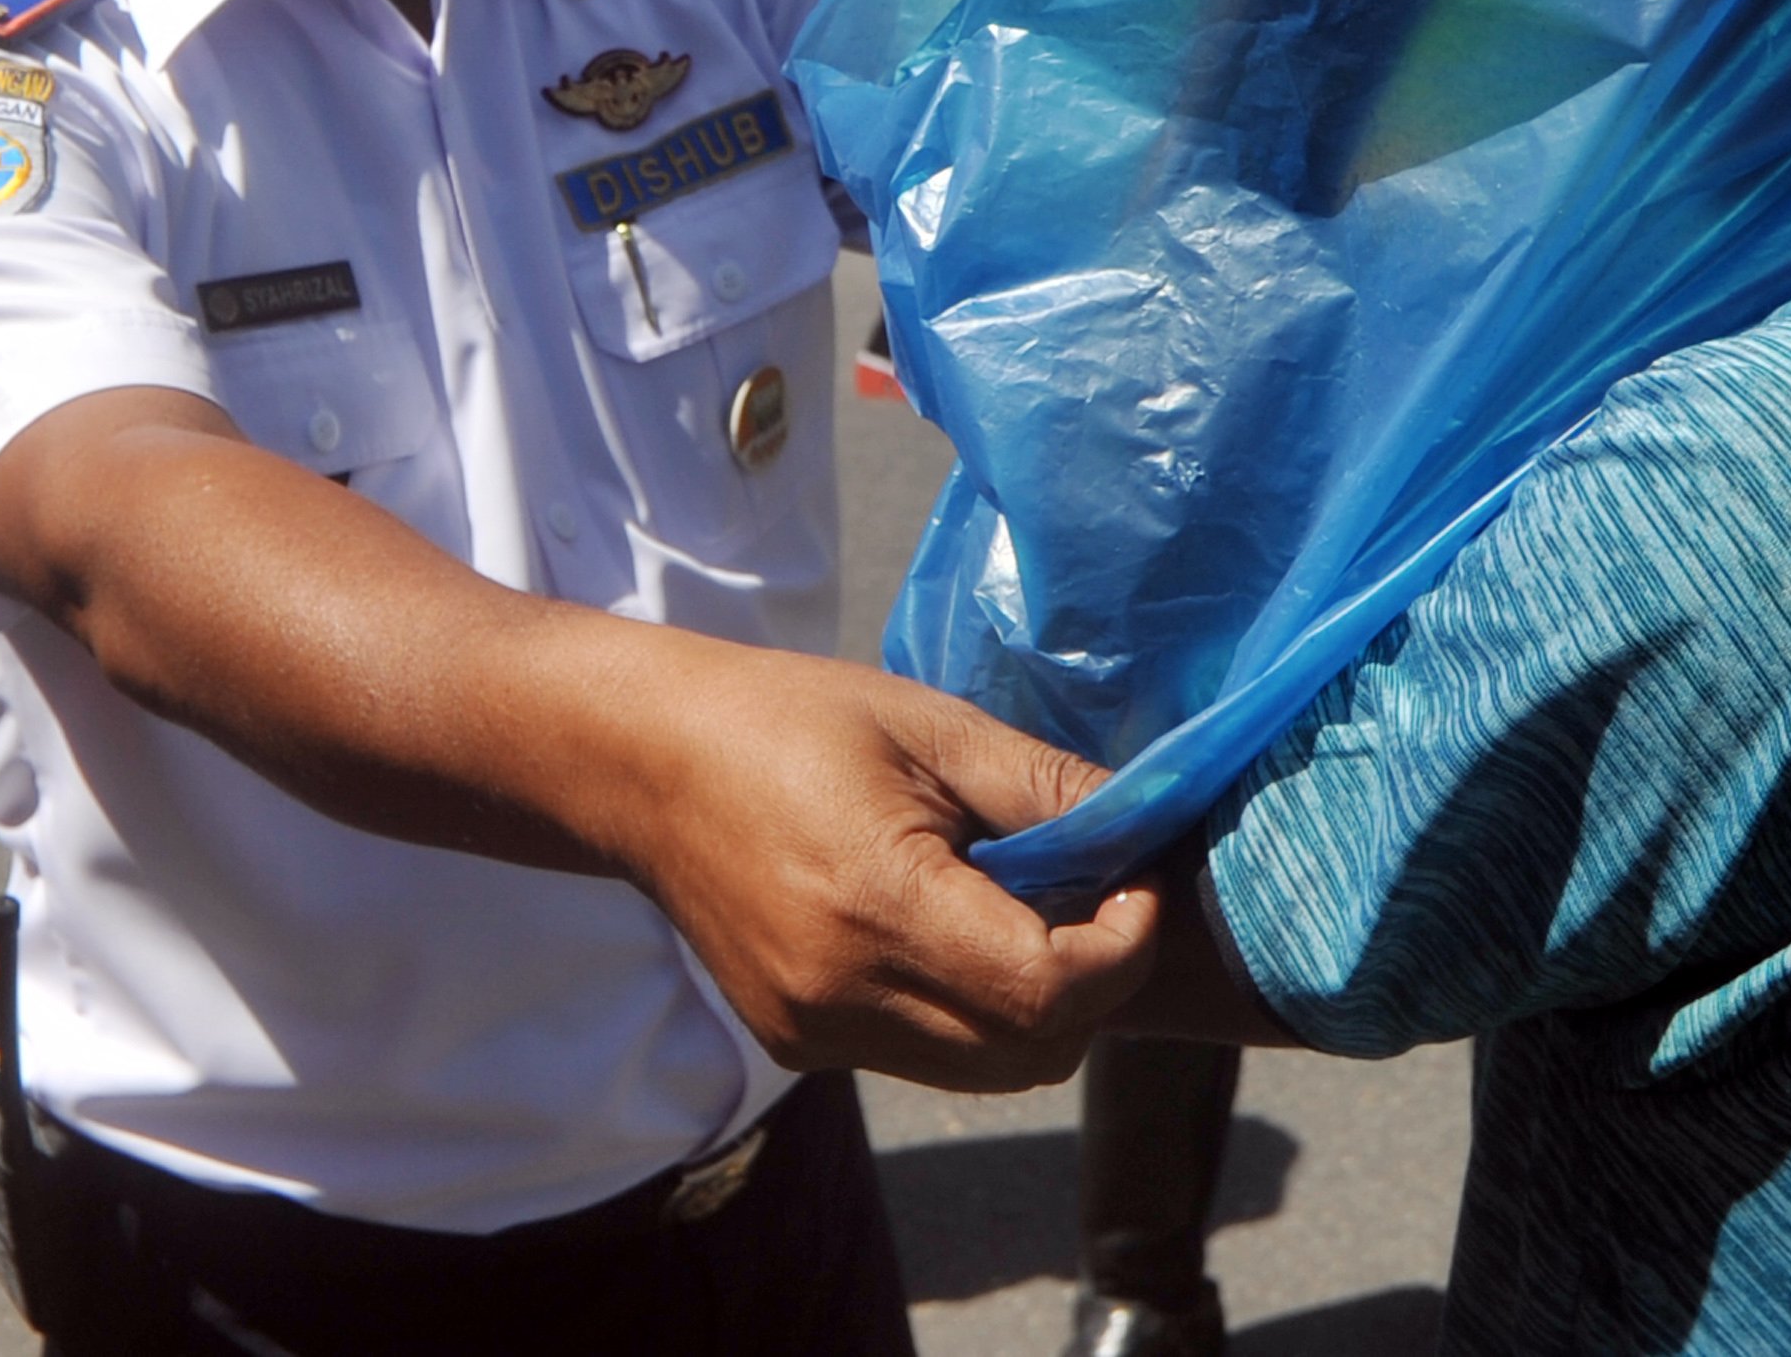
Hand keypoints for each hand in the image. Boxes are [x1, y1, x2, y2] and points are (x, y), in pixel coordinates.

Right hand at [598, 631, 1156, 1091]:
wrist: (644, 765)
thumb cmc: (791, 720)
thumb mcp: (930, 726)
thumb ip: (1044, 787)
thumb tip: (1146, 829)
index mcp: (876, 904)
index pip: (1046, 990)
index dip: (1121, 947)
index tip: (1134, 884)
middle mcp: (842, 992)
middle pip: (1031, 1051)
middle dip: (1095, 985)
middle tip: (1097, 900)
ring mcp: (813, 1031)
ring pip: (986, 1070)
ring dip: (1039, 1009)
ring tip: (1028, 914)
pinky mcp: (795, 1045)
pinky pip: (925, 1057)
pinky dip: (972, 1015)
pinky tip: (955, 932)